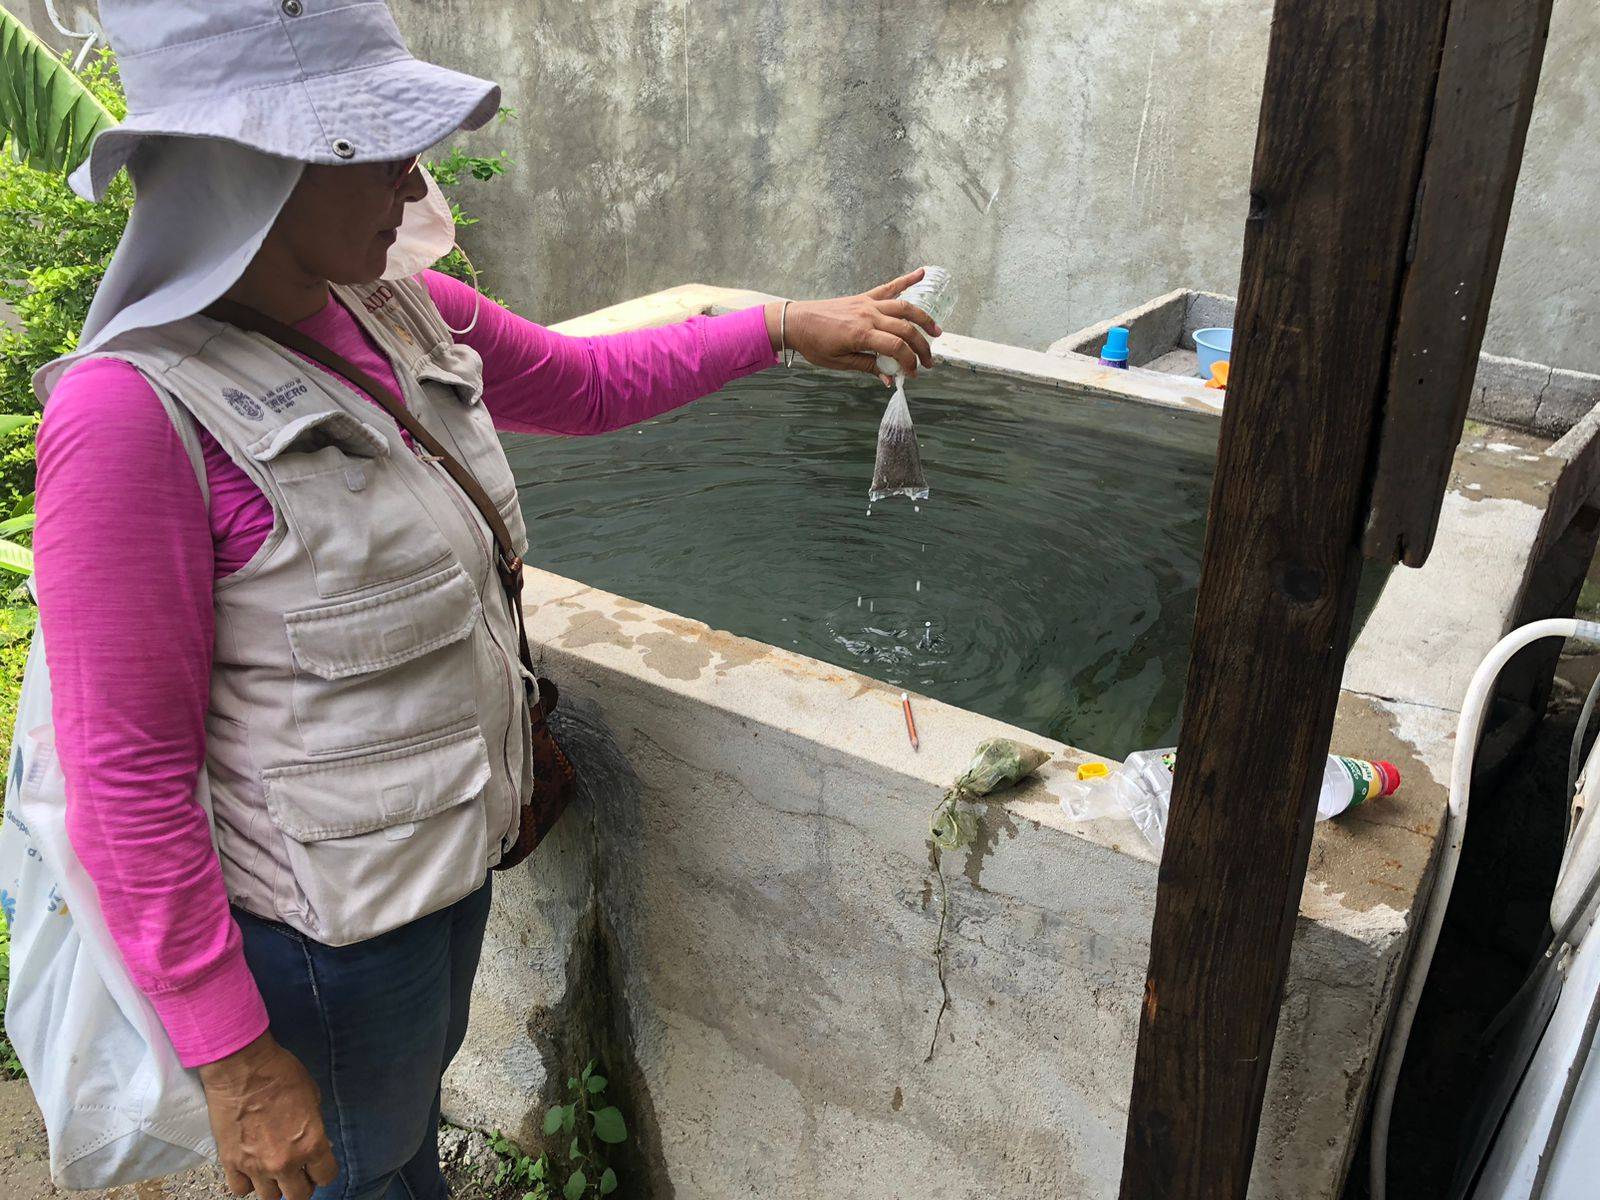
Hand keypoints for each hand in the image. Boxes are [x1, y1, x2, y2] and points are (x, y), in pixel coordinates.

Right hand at [199, 1032, 337, 1199]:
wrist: (242, 1068)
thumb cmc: (282, 1075)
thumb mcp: (313, 1097)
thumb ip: (314, 1127)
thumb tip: (315, 1142)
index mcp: (311, 1144)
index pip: (326, 1176)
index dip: (324, 1171)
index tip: (319, 1165)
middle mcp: (284, 1162)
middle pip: (299, 1195)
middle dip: (302, 1184)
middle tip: (298, 1171)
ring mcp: (255, 1166)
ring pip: (269, 1197)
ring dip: (275, 1185)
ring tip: (274, 1170)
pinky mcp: (230, 1163)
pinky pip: (240, 1190)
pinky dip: (247, 1183)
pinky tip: (251, 1168)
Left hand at [767, 268, 942, 382]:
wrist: (796, 322)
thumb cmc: (815, 345)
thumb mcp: (840, 363)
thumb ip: (868, 367)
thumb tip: (890, 379)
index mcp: (861, 334)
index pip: (896, 348)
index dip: (909, 362)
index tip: (912, 374)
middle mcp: (868, 316)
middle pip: (905, 329)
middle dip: (921, 347)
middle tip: (928, 362)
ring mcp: (867, 304)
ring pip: (904, 307)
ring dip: (923, 319)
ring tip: (936, 331)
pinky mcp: (864, 297)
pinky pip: (889, 287)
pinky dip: (907, 279)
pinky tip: (923, 273)